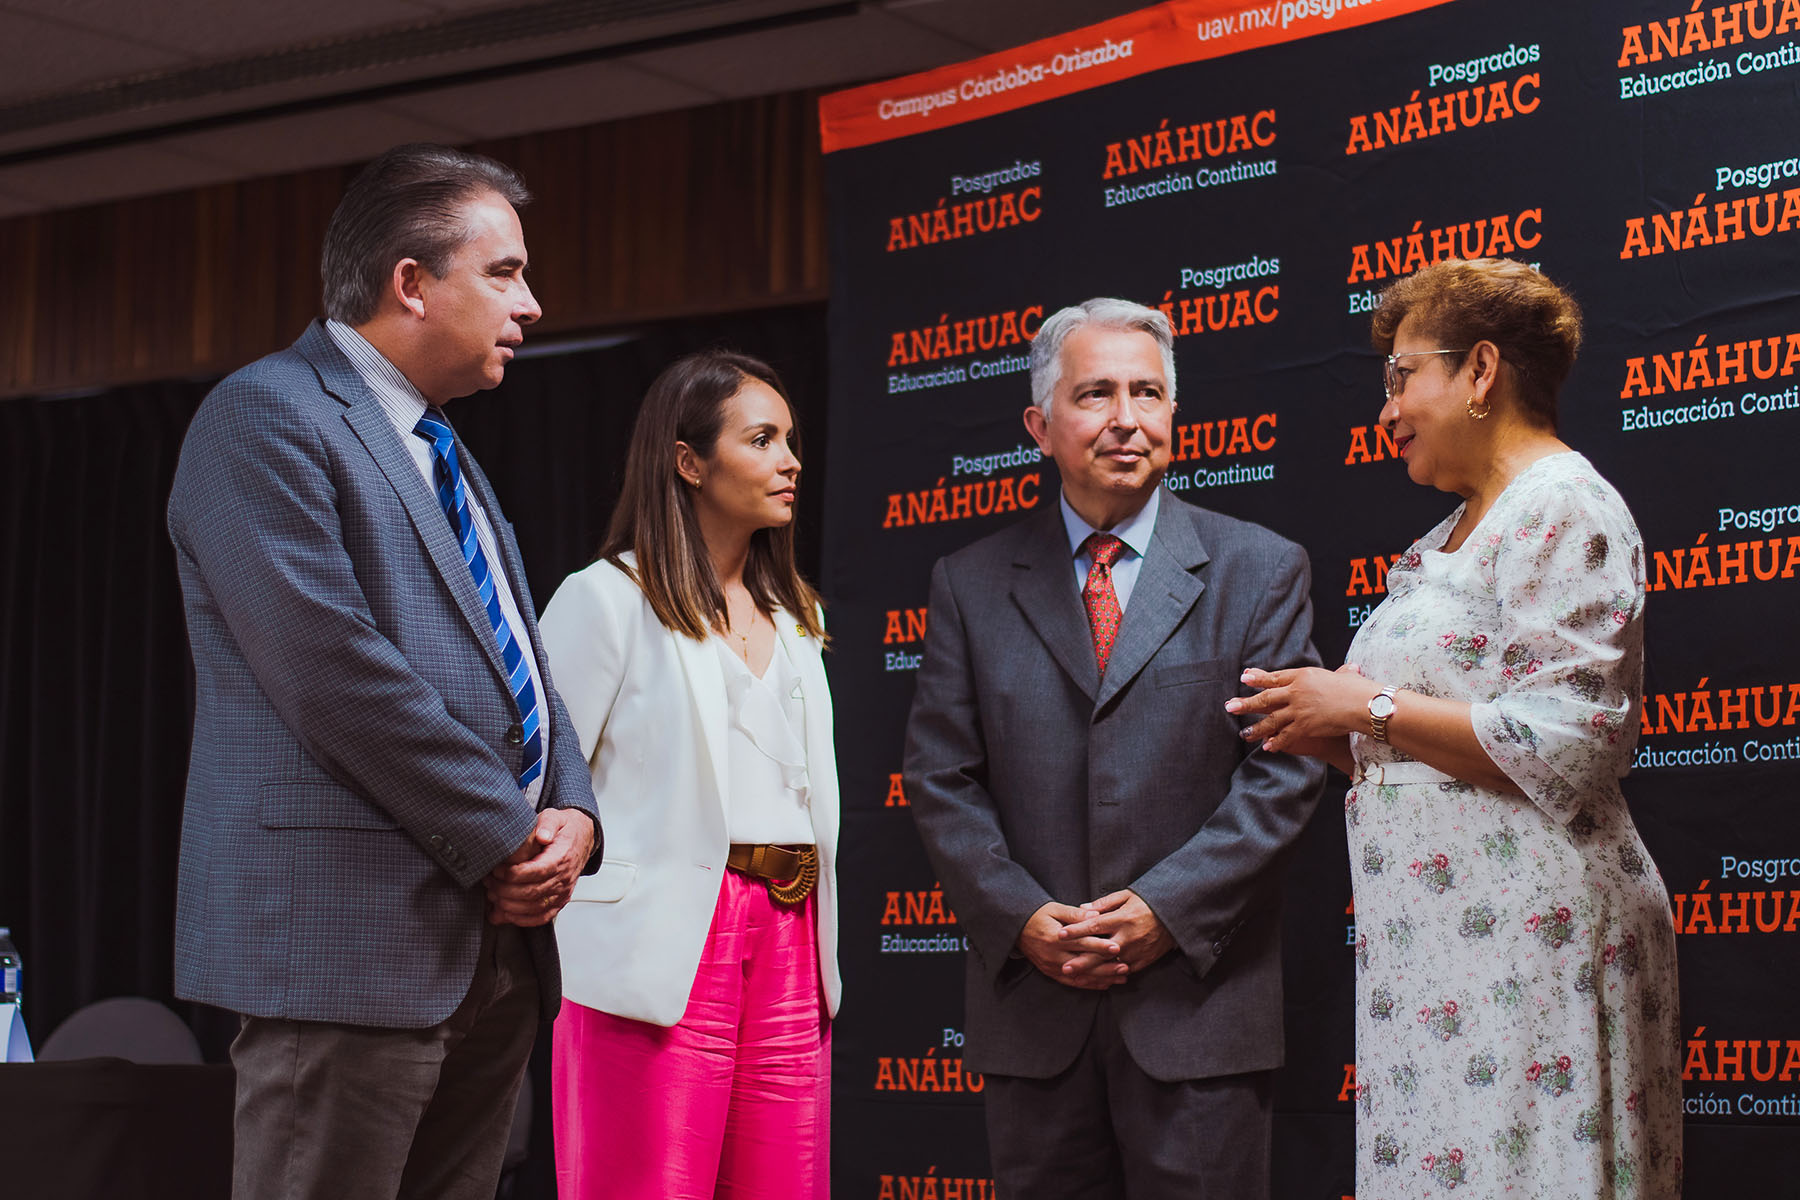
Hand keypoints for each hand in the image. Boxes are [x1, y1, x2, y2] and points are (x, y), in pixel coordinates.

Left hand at [483, 809, 595, 925]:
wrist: (582, 838)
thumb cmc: (565, 829)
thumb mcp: (555, 817)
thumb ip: (547, 823)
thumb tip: (541, 835)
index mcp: (561, 858)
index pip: (534, 872)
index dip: (511, 874)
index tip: (496, 870)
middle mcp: (564, 878)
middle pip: (531, 893)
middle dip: (504, 890)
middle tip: (489, 882)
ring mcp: (563, 892)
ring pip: (534, 908)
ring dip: (509, 906)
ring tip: (493, 894)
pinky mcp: (560, 901)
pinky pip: (542, 917)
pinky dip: (522, 919)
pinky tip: (506, 913)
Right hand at [1016, 902, 1128, 989]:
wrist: (1016, 928)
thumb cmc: (1038, 915)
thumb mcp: (1055, 909)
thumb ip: (1075, 914)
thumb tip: (1095, 915)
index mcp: (1055, 938)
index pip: (1081, 943)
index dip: (1100, 946)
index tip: (1117, 947)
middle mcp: (1054, 955)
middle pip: (1084, 964)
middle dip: (1106, 967)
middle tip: (1125, 967)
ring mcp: (1052, 967)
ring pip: (1081, 977)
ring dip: (1102, 978)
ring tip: (1121, 978)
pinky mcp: (1051, 973)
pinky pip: (1072, 983)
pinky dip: (1089, 985)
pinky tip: (1105, 984)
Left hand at [1059, 890, 1172, 972]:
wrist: (1176, 916)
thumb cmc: (1148, 903)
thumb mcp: (1127, 896)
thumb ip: (1104, 903)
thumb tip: (1082, 908)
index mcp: (1122, 918)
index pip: (1094, 925)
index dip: (1076, 931)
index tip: (1060, 935)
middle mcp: (1128, 936)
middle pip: (1100, 951)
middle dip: (1081, 961)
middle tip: (1064, 967)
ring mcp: (1136, 951)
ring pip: (1110, 965)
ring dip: (1093, 972)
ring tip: (1076, 978)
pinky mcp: (1143, 960)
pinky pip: (1124, 970)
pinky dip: (1110, 976)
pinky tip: (1097, 980)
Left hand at [1227, 664, 1380, 752]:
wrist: (1362, 703)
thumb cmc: (1358, 688)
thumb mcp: (1346, 675)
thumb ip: (1342, 673)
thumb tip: (1350, 668)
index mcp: (1303, 675)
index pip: (1276, 677)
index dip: (1259, 678)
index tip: (1245, 677)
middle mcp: (1296, 691)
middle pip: (1266, 698)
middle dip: (1246, 703)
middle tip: (1230, 707)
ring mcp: (1298, 710)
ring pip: (1272, 720)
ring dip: (1256, 728)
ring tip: (1243, 733)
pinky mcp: (1305, 726)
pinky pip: (1286, 736)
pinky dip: (1276, 742)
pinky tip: (1267, 747)